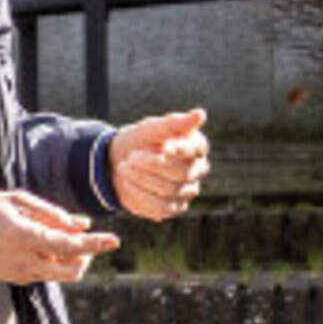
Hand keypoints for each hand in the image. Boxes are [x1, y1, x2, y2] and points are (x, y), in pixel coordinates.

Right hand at [0, 190, 118, 285]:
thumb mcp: (16, 201)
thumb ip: (49, 212)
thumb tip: (79, 223)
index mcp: (28, 237)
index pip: (71, 247)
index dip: (95, 244)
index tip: (115, 240)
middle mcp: (27, 261)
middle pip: (72, 269)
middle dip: (87, 255)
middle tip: (89, 238)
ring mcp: (22, 273)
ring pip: (61, 276)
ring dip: (73, 261)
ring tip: (66, 238)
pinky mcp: (16, 279)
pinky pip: (45, 275)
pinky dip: (56, 263)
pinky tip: (48, 246)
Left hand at [108, 106, 209, 221]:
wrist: (121, 159)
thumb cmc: (143, 140)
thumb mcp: (153, 128)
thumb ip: (175, 123)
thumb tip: (201, 114)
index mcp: (197, 147)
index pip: (195, 150)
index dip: (181, 150)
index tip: (164, 147)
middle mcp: (197, 170)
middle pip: (182, 173)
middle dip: (153, 165)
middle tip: (131, 157)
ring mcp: (186, 192)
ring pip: (169, 191)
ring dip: (142, 179)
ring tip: (124, 168)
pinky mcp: (172, 208)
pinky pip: (160, 207)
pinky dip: (140, 195)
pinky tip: (127, 183)